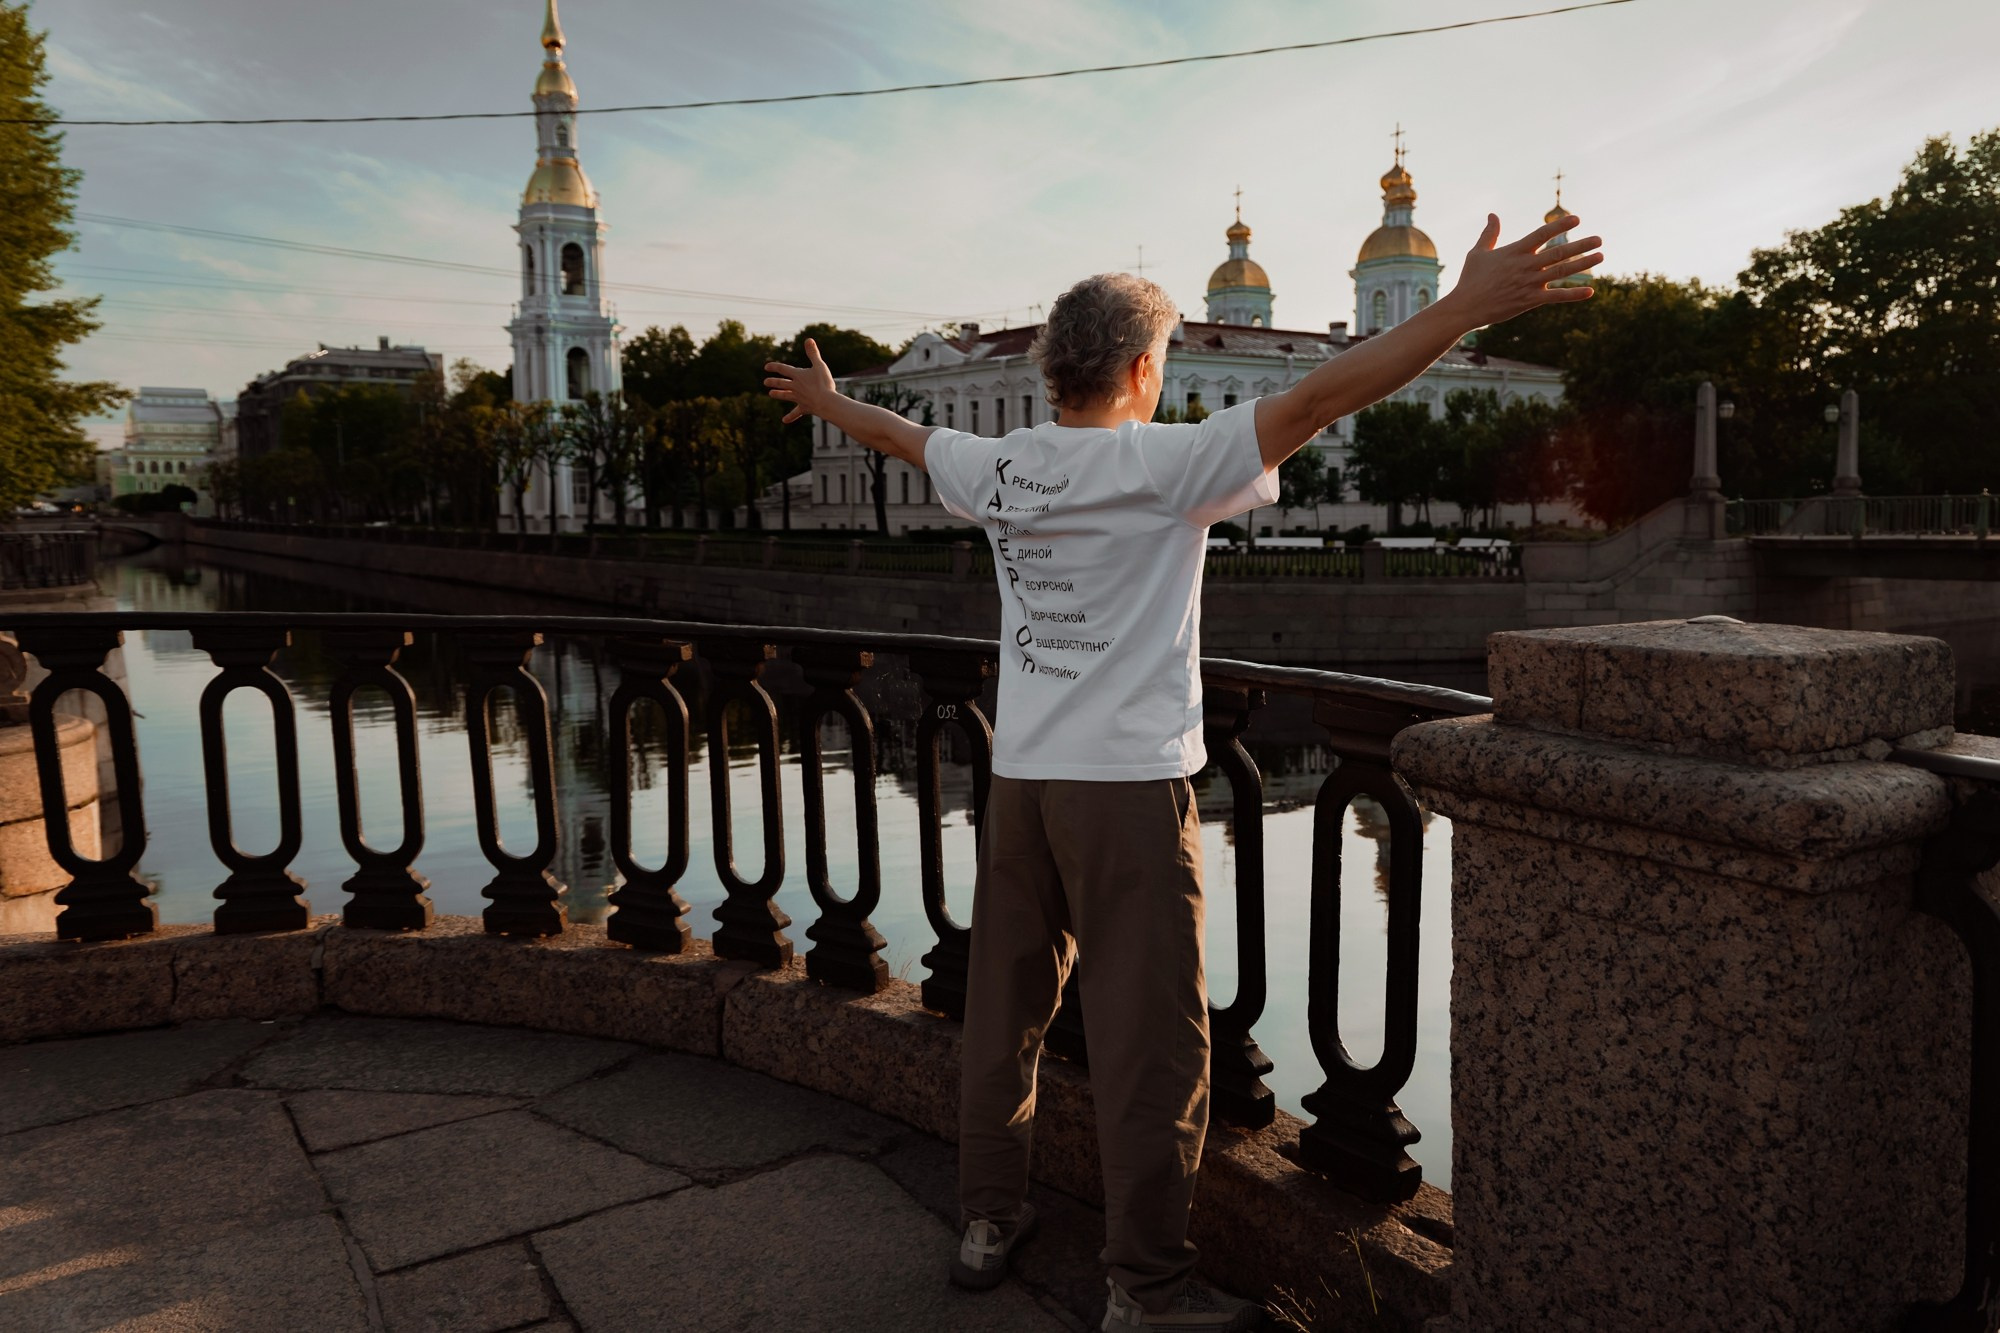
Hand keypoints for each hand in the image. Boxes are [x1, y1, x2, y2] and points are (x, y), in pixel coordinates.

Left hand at [763, 337, 839, 424]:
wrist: (826, 402)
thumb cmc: (824, 383)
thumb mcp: (819, 365)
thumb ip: (813, 353)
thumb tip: (808, 339)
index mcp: (798, 375)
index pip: (783, 369)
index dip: (775, 367)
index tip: (766, 367)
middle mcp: (796, 387)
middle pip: (782, 383)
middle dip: (773, 382)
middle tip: (765, 382)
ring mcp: (799, 398)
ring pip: (786, 395)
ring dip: (778, 394)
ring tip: (770, 394)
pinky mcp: (804, 407)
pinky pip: (796, 412)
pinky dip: (790, 416)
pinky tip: (784, 420)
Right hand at [1442, 214, 1601, 328]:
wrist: (1466, 307)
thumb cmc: (1470, 279)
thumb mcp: (1477, 253)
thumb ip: (1489, 233)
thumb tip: (1492, 215)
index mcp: (1515, 251)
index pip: (1542, 234)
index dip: (1560, 225)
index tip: (1577, 219)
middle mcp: (1525, 265)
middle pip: (1559, 252)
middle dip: (1581, 245)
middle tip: (1599, 239)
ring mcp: (1529, 283)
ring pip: (1561, 271)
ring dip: (1583, 263)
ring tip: (1601, 256)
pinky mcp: (1530, 300)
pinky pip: (1556, 296)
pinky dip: (1574, 294)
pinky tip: (1590, 291)